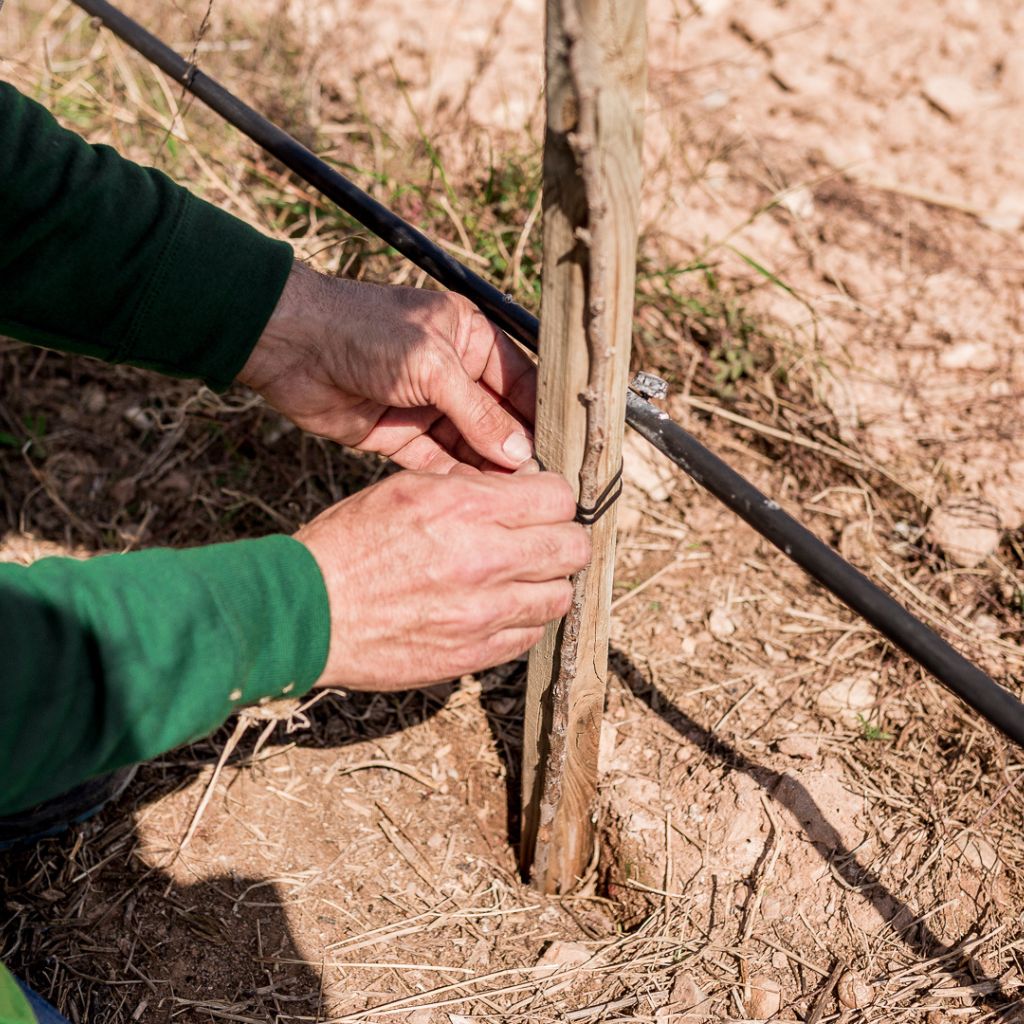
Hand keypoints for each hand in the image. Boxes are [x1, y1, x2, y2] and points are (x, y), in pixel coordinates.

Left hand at [239, 262, 536, 472]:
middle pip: (497, 418)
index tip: (566, 448)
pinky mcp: (399, 435)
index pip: (520, 380)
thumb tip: (520, 452)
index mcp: (469, 337)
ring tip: (519, 498)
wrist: (292, 346)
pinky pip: (436, 462)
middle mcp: (453, 372)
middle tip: (548, 483)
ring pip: (469, 445)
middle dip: (518, 448)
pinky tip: (480, 499)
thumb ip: (477, 413)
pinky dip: (455, 479)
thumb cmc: (365, 332)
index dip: (541, 413)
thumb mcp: (432, 367)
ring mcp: (425, 405)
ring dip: (489, 469)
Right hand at [295, 470, 589, 688]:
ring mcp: (484, 613)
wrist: (308, 612)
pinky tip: (496, 610)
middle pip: (574, 548)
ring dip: (546, 584)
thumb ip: (473, 490)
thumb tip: (522, 491)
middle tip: (541, 542)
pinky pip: (531, 635)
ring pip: (561, 596)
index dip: (553, 500)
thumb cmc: (351, 546)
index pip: (560, 499)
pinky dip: (522, 621)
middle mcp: (485, 559)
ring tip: (517, 579)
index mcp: (467, 508)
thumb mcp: (407, 491)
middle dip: (562, 540)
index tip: (542, 506)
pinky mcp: (475, 655)